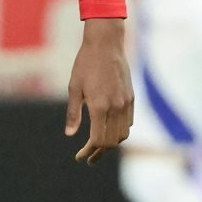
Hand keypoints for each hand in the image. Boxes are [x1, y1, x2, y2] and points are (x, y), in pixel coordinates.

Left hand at [64, 18, 133, 163]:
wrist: (106, 44)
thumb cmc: (85, 64)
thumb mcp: (74, 88)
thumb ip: (73, 113)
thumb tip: (70, 134)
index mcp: (99, 106)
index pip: (98, 140)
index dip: (88, 152)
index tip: (80, 157)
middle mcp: (115, 107)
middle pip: (111, 142)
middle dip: (99, 153)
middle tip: (87, 157)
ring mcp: (125, 103)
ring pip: (123, 134)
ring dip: (111, 144)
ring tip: (98, 147)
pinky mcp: (131, 97)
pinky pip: (129, 122)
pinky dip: (120, 131)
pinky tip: (109, 130)